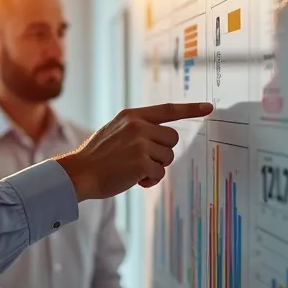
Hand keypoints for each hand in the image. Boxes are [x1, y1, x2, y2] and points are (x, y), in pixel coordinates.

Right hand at [56, 103, 213, 200]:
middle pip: (172, 139)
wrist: (79, 173)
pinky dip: (150, 180)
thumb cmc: (98, 156)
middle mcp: (138, 126)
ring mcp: (140, 144)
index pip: (168, 109)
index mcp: (132, 116)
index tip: (209, 107)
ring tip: (133, 170)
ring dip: (155, 168)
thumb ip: (138, 128)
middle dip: (163, 152)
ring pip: (167, 157)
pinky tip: (133, 180)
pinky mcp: (141, 162)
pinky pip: (159, 173)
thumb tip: (164, 137)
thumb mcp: (115, 131)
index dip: (190, 109)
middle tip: (143, 160)